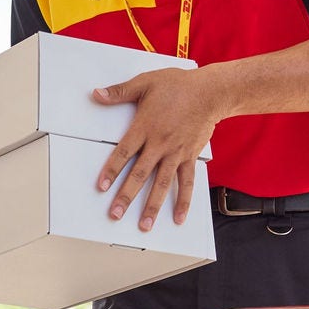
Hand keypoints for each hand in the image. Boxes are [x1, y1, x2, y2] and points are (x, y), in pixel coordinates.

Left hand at [92, 66, 225, 229]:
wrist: (211, 91)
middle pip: (140, 174)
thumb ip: (120, 92)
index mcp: (145, 127)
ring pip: (162, 184)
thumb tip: (97, 94)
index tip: (102, 187)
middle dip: (126, 196)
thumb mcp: (145, 83)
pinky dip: (184, 201)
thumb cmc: (178, 85)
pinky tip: (178, 217)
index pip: (123, 153)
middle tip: (115, 214)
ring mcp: (176, 153)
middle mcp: (159, 144)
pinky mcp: (190, 157)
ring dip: (153, 205)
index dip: (112, 170)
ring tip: (143, 225)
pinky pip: (187, 182)